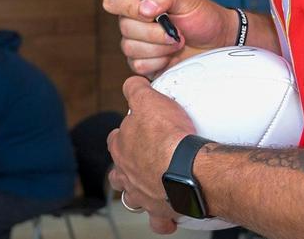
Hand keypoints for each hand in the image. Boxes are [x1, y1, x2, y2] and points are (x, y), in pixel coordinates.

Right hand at [103, 0, 234, 77]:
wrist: (217, 42)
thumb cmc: (202, 16)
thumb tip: (144, 8)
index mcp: (137, 1)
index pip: (114, 1)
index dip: (128, 8)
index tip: (151, 13)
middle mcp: (133, 21)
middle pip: (124, 28)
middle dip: (154, 32)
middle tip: (176, 32)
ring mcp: (136, 44)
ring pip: (131, 49)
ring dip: (159, 48)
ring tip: (177, 42)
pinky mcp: (143, 64)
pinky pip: (139, 66)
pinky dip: (159, 62)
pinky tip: (171, 56)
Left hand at [107, 76, 196, 233]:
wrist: (188, 169)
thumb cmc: (167, 135)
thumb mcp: (148, 101)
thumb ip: (136, 90)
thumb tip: (131, 82)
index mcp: (122, 147)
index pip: (115, 139)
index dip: (124, 134)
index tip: (136, 130)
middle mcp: (127, 174)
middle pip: (118, 172)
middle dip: (126, 168)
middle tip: (142, 161)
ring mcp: (141, 194)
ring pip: (132, 198)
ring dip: (139, 194)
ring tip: (151, 187)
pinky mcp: (160, 210)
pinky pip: (158, 221)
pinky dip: (162, 220)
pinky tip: (169, 216)